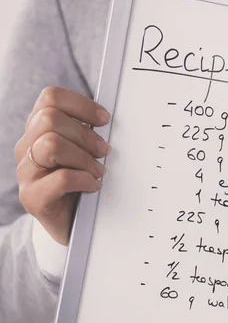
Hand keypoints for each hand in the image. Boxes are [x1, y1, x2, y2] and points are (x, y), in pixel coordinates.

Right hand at [14, 87, 110, 245]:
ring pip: (50, 144)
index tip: (104, 120)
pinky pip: (61, 178)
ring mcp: (26, 173)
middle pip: (50, 119)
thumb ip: (88, 133)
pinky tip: (93, 186)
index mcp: (38, 131)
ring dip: (84, 158)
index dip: (80, 104)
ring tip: (98, 171)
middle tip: (104, 152)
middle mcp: (26, 148)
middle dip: (85, 135)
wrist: (72, 224)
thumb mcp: (85, 152)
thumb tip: (107, 119)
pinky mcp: (32, 197)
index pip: (50, 98)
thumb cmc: (81, 183)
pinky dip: (84, 179)